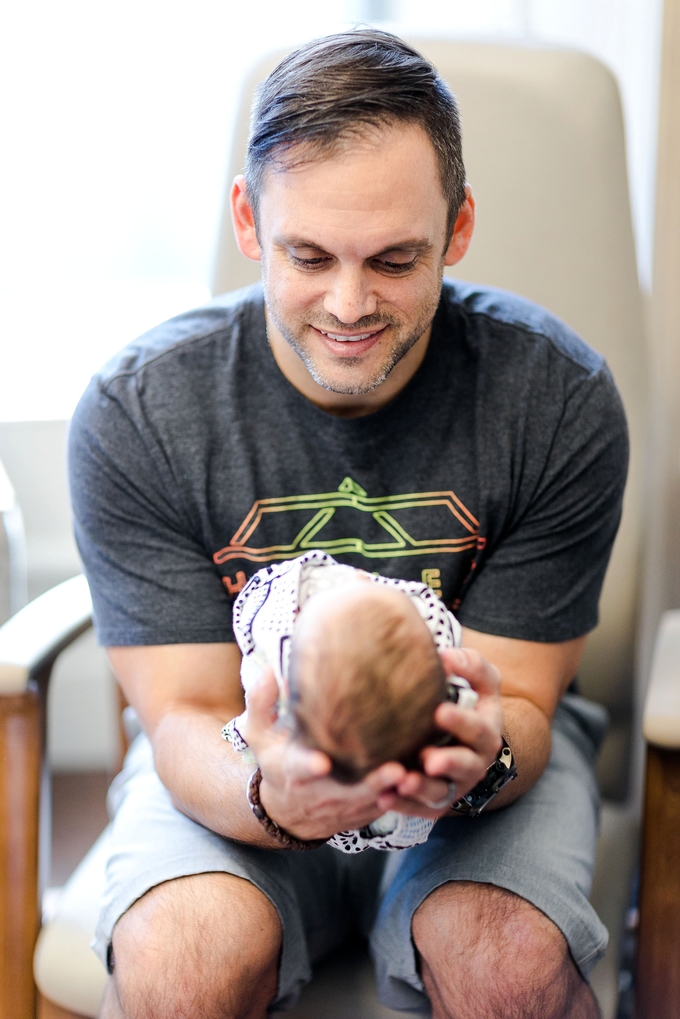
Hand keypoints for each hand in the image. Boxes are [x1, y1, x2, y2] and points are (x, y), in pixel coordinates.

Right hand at [242, 668, 409, 840]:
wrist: (285, 812)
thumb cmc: (276, 761)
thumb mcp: (259, 734)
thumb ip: (261, 703)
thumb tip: (269, 672)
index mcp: (293, 770)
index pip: (300, 769)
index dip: (310, 766)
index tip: (322, 763)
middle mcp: (319, 793)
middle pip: (347, 792)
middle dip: (371, 783)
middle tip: (395, 769)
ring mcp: (342, 807)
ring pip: (370, 804)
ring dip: (393, 793)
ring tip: (416, 775)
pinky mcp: (359, 815)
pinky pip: (382, 810)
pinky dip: (400, 800)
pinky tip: (423, 781)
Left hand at [377, 646, 503, 818]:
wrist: (461, 740)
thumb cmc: (467, 704)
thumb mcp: (481, 683)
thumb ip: (473, 666)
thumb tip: (447, 657)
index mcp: (485, 734)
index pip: (479, 729)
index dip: (462, 722)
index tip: (440, 711)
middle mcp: (473, 763)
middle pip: (465, 766)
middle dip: (449, 762)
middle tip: (429, 758)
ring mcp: (454, 786)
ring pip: (440, 792)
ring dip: (422, 789)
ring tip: (402, 782)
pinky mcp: (433, 802)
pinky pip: (418, 808)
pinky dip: (401, 805)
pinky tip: (383, 798)